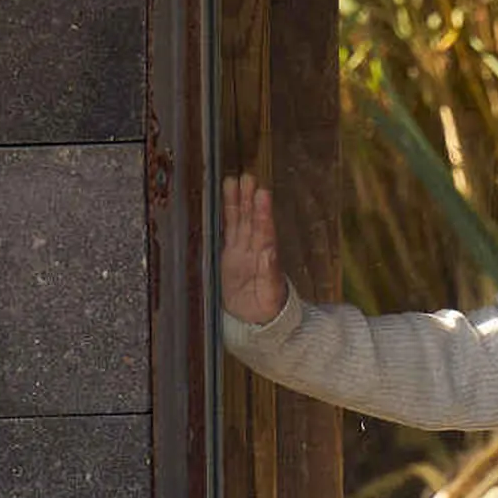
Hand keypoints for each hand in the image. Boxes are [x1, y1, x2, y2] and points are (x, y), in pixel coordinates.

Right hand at [220, 176, 289, 322]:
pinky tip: (226, 194)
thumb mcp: (271, 295)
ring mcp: (242, 250)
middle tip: (249, 178)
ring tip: (236, 179)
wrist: (254, 319)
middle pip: (252, 221)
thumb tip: (269, 253)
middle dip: (250, 200)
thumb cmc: (267, 308)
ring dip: (238, 201)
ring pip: (239, 221)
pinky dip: (227, 213)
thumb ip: (270, 275)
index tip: (262, 196)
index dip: (262, 215)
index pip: (264, 233)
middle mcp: (255, 250)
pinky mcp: (229, 253)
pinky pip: (228, 229)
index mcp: (267, 259)